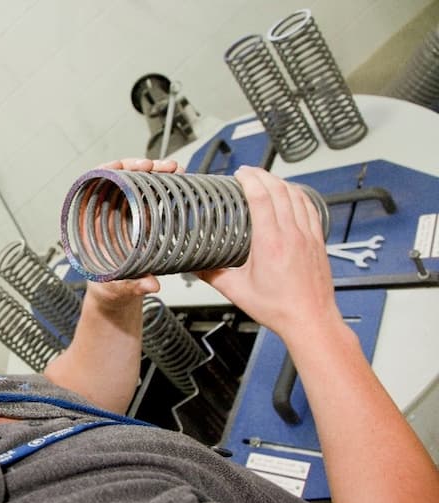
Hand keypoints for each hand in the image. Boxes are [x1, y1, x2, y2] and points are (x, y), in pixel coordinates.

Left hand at [84, 157, 175, 305]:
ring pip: (137, 182)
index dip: (108, 171)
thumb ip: (133, 283)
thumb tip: (152, 285)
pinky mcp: (139, 214)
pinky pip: (149, 193)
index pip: (92, 185)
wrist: (116, 291)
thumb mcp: (118, 285)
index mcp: (89, 223)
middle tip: (158, 166)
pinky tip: (177, 180)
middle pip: (118, 178)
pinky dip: (164, 185)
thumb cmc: (107, 285)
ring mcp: (123, 211)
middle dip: (139, 167)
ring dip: (156, 172)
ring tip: (175, 170)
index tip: (125, 167)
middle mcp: (105, 212)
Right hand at [197, 166, 340, 340]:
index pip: (261, 197)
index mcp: (270, 243)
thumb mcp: (236, 292)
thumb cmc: (280, 309)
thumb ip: (212, 275)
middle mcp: (292, 235)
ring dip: (281, 182)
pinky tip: (292, 194)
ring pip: (297, 195)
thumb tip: (195, 265)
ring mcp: (308, 236)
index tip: (240, 174)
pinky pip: (310, 208)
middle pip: (279, 190)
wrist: (310, 320)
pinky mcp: (318, 241)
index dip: (250, 180)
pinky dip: (299, 195)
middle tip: (248, 172)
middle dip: (263, 175)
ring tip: (267, 179)